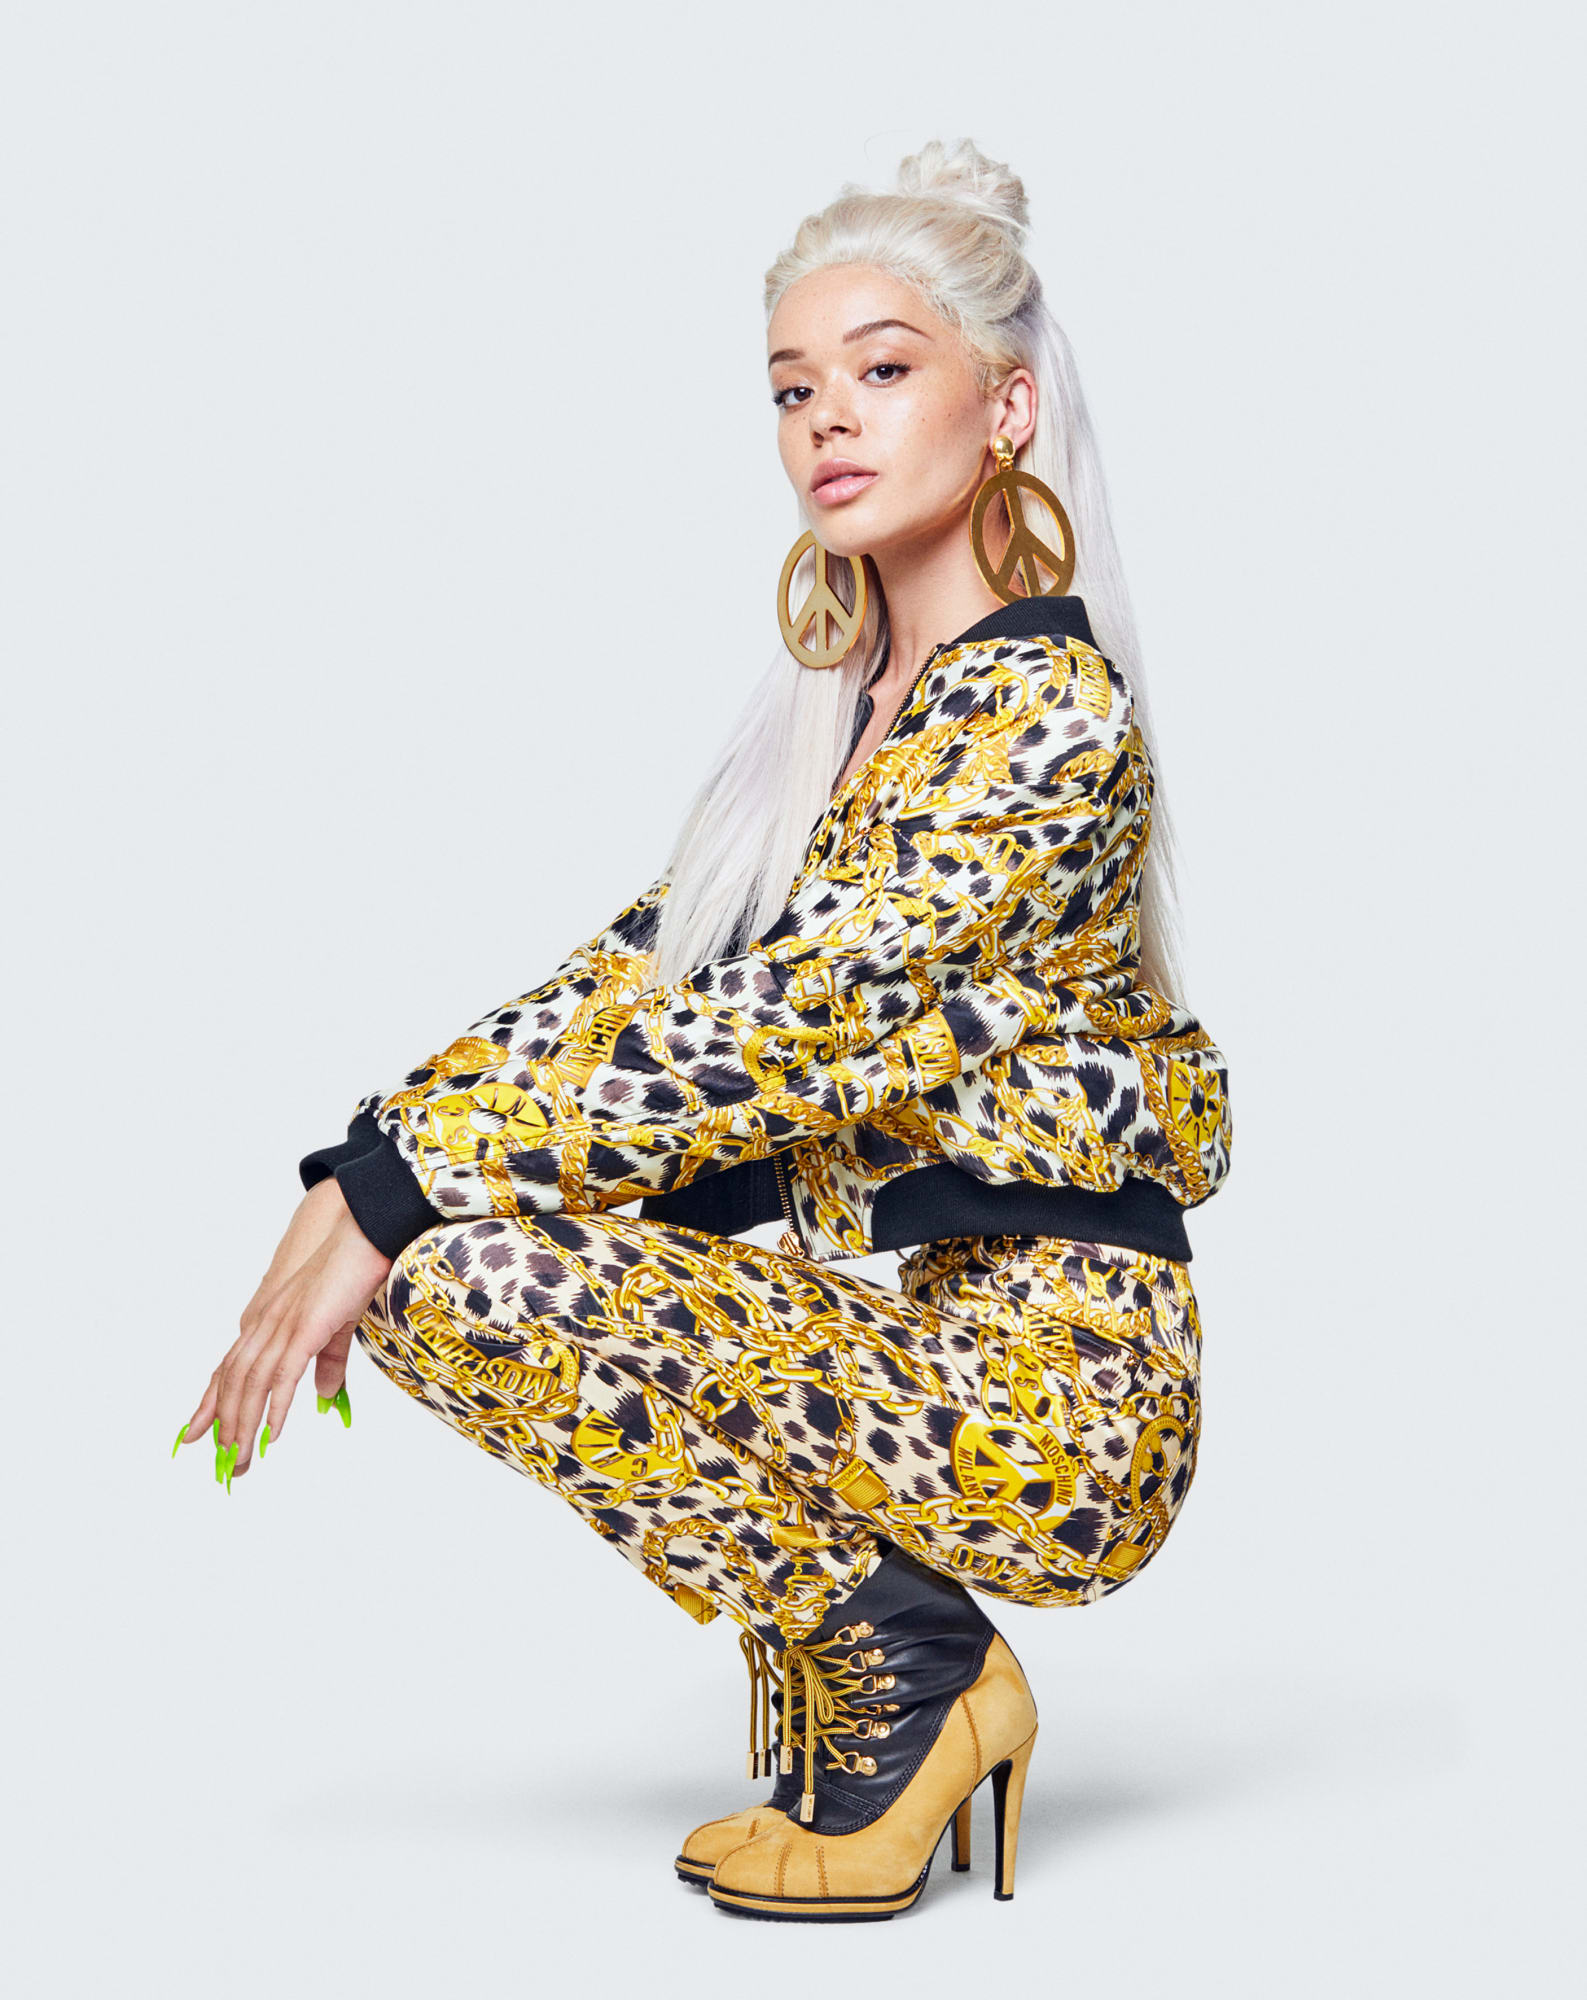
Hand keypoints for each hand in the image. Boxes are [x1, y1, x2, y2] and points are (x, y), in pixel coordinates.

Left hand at [179, 1198, 394, 1477]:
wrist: (364, 1237)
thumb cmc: (351, 1275)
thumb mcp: (336, 1327)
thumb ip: (326, 1362)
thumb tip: (323, 1395)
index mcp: (266, 1322)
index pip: (228, 1369)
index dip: (210, 1404)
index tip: (196, 1436)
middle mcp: (264, 1324)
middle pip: (233, 1382)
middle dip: (226, 1426)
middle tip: (227, 1464)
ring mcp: (282, 1326)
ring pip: (252, 1384)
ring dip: (245, 1425)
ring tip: (243, 1458)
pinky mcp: (305, 1328)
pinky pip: (283, 1374)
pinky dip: (275, 1406)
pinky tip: (272, 1432)